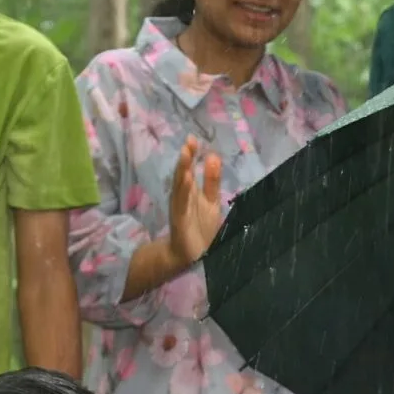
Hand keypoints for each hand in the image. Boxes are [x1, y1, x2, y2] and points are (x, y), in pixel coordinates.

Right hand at [165, 137, 227, 267]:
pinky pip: (181, 203)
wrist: (190, 255)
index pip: (190, 168)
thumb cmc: (200, 226)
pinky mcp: (180, 219)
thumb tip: (214, 156)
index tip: (194, 138)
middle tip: (189, 141)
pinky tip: (186, 179)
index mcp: (190, 190)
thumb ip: (212, 181)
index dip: (192, 154)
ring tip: (185, 153)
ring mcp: (179, 206)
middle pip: (183, 173)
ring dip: (182, 169)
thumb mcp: (210, 200)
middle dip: (186, 157)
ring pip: (180, 185)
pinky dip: (183, 191)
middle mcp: (183, 195)